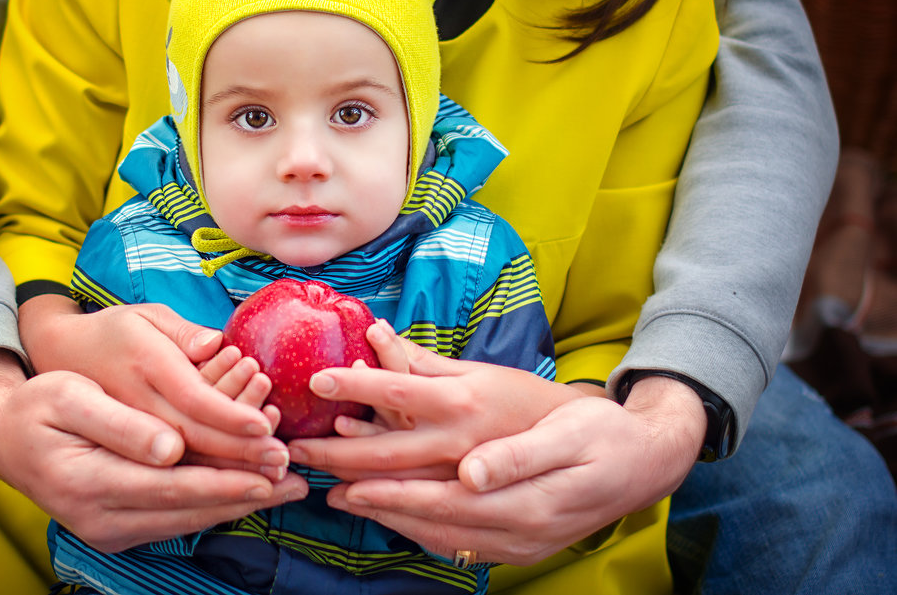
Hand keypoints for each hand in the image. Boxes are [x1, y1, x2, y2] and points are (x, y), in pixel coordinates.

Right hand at [0, 348, 307, 552]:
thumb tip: (170, 448)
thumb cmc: (38, 403)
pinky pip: (173, 519)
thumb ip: (120, 424)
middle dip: (246, 496)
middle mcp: (99, 518)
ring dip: (235, 503)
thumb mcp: (70, 397)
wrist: (2, 433)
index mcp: (89, 482)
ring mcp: (106, 529)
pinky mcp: (116, 527)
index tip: (271, 470)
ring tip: (283, 488)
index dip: (227, 479)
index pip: (174, 486)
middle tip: (296, 484)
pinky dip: (212, 504)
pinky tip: (244, 489)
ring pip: (186, 520)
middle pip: (188, 511)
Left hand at [317, 374, 706, 565]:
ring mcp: (521, 543)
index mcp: (526, 497)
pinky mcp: (522, 544)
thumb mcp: (567, 434)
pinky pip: (464, 542)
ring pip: (444, 537)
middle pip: (434, 523)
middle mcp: (519, 530)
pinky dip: (426, 530)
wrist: (647, 463)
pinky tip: (402, 516)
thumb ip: (517, 456)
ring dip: (396, 520)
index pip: (441, 499)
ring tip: (352, 501)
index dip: (391, 491)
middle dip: (379, 507)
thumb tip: (471, 473)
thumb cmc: (603, 435)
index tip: (347, 480)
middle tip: (331, 491)